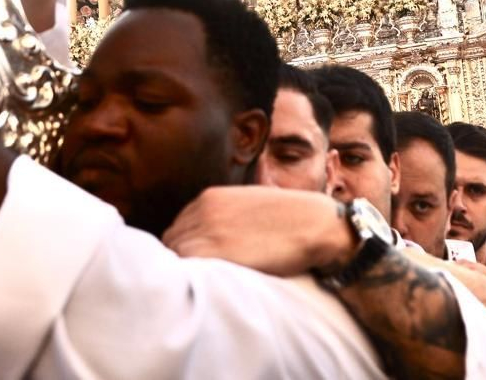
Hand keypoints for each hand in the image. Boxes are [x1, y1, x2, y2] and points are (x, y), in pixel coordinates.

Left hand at [163, 186, 351, 276]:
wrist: (314, 224)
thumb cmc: (291, 219)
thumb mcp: (251, 204)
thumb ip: (227, 215)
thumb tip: (217, 236)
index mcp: (210, 197)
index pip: (179, 227)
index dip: (185, 246)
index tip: (195, 263)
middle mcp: (203, 210)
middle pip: (171, 241)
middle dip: (180, 259)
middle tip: (197, 279)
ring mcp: (206, 230)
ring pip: (174, 255)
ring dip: (184, 270)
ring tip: (201, 287)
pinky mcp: (213, 252)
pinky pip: (183, 268)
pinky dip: (189, 278)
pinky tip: (204, 288)